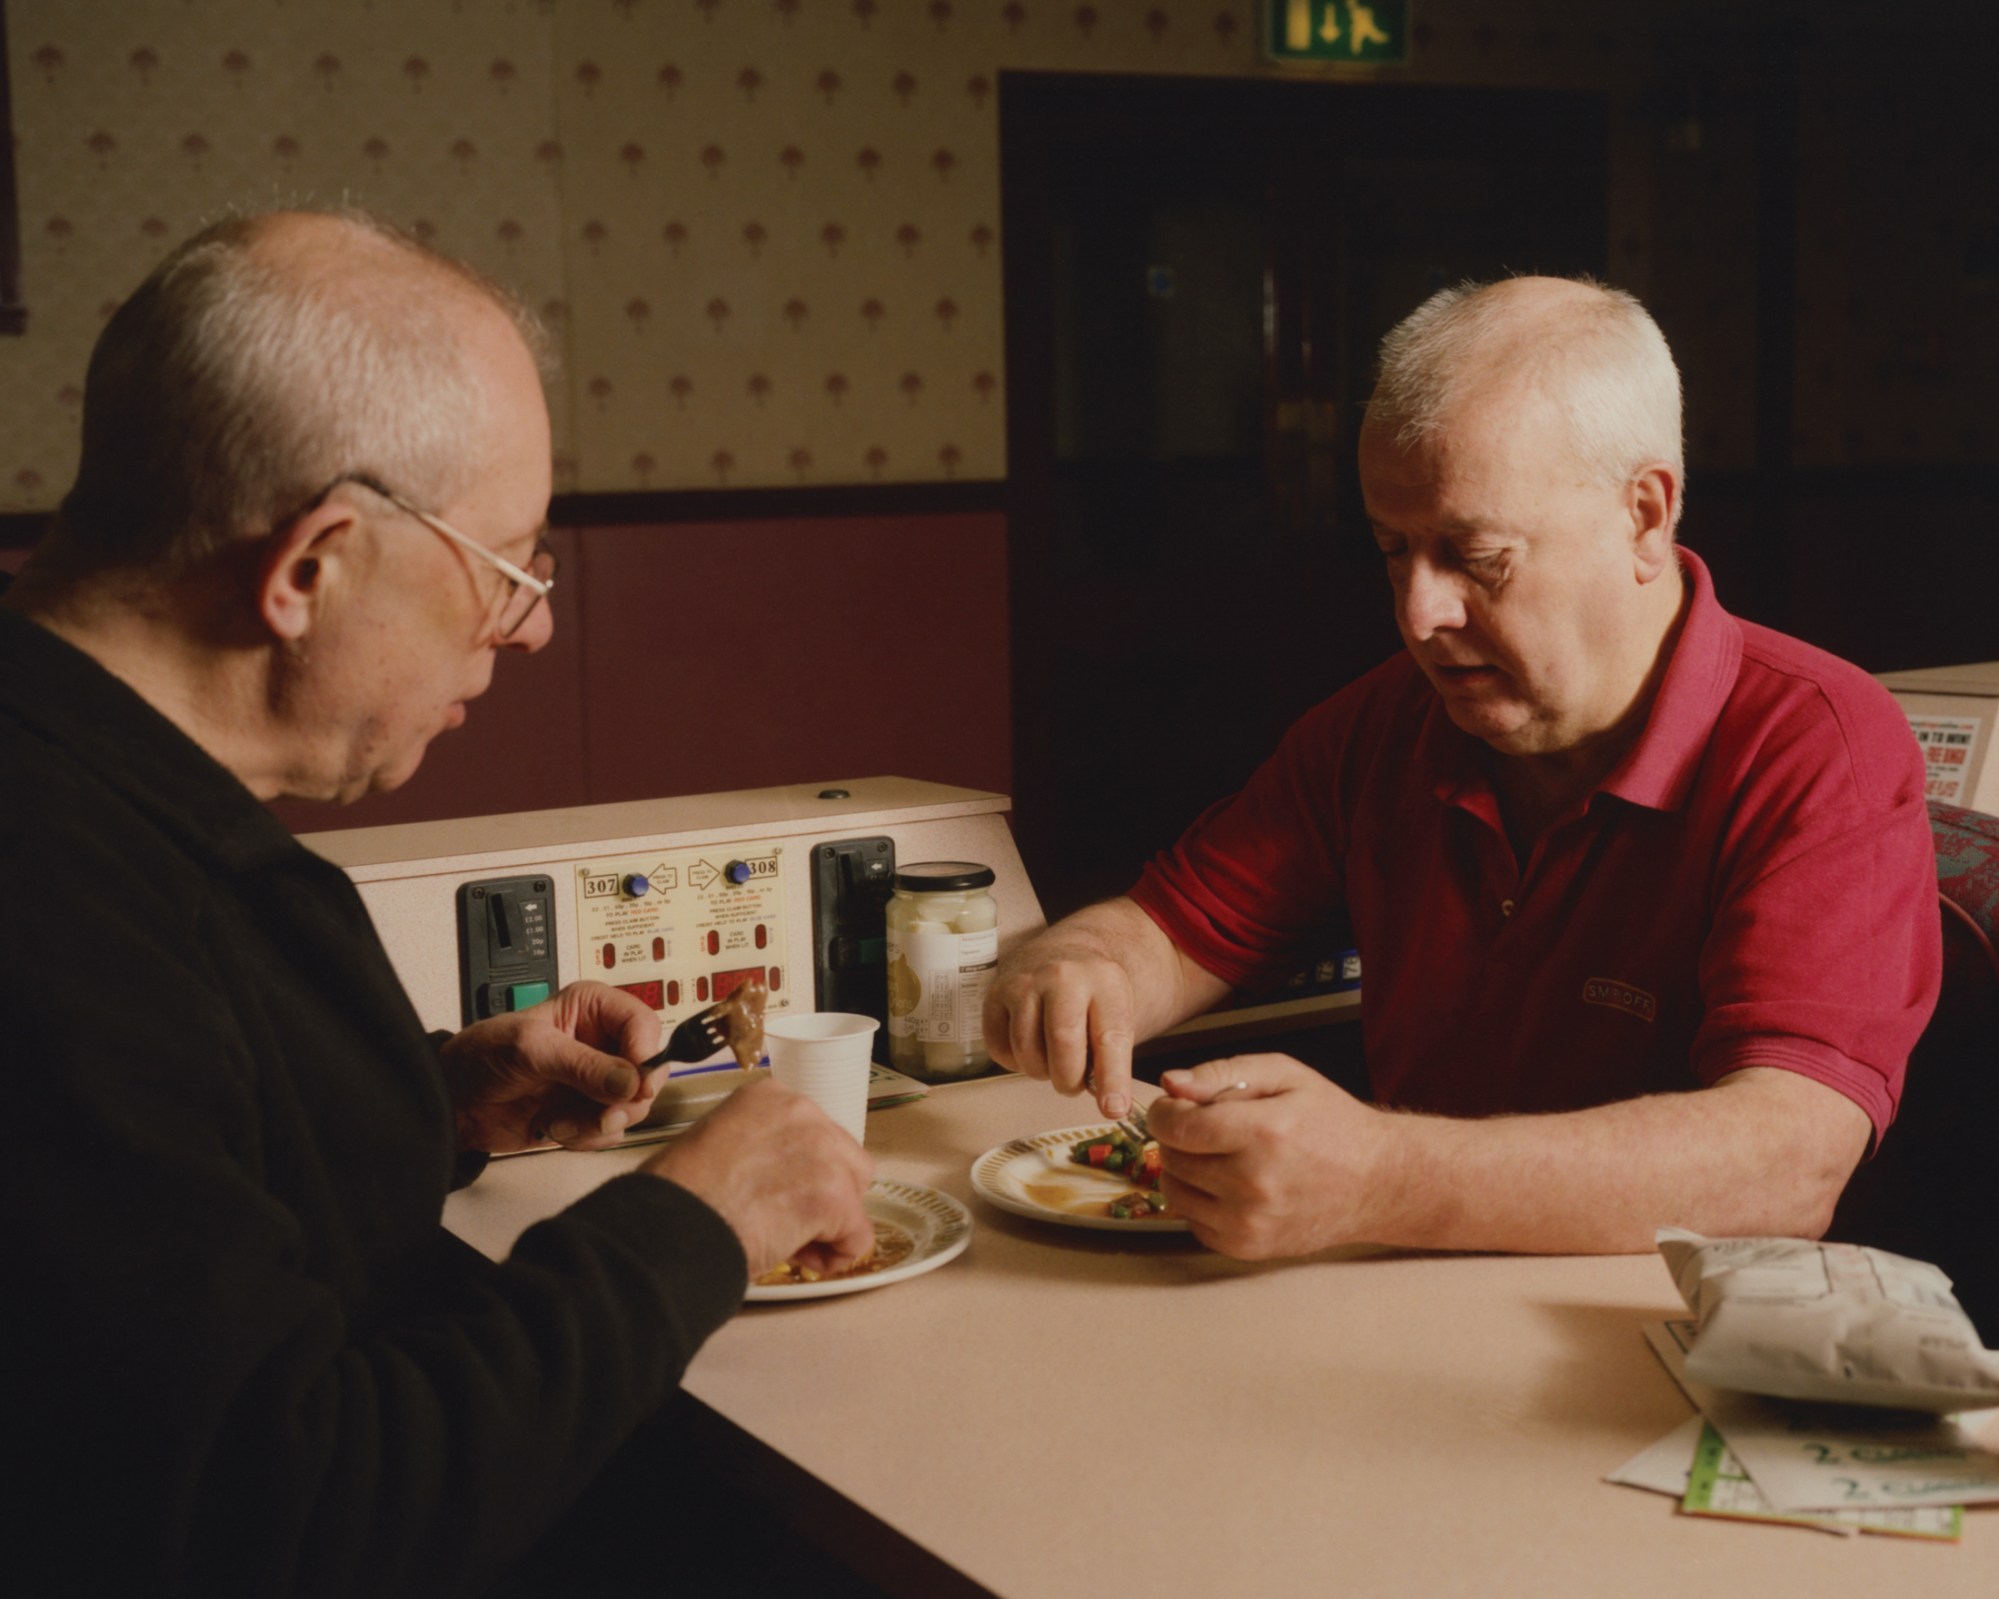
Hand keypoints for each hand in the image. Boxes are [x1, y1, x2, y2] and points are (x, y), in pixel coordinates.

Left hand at [440, 981, 662, 1153]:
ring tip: (559, 1121)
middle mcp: (602, 1042)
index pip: (643, 1025)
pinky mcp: (588, 1111)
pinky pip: (611, 1131)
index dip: (645, 1055)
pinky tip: (554, 1128)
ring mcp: (597, 1080)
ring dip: (597, 1122)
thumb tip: (630, 1081)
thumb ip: (583, 1065)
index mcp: (593, 1009)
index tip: (634, 1082)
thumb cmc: (481, 1057)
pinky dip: (585, 1137)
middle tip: (600, 1113)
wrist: (454, 1103)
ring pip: (632, 1106)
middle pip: (647, 1072)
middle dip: (623, 1099)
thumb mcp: (531, 1050)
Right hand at [642, 1077, 875, 1279]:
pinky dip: (833, 1257)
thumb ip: (756, 1147)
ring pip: (854, 1196)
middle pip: (844, 1160)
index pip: (813, 1135)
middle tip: (780, 1223)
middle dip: (823, 1195)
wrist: (670, 1225)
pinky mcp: (834, 1196)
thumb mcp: (713, 1142)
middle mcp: (803, 1112)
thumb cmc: (675, 1194)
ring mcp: (823, 1151)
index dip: (797, 1174)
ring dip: (828, 1224)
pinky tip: (794, 1257)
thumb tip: (771, 1178)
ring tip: (784, 1241)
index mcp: (770, 1096)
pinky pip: (857, 1238)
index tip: (767, 1195)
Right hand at [982, 947, 1138, 1120]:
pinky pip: (998, 1048)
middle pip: (1062, 1043)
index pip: (1109, 1037)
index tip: (1113, 1109)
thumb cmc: (1092, 996)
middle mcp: (1062, 976)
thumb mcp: (1116, 1015)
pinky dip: (1015, 1062)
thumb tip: (1110, 1106)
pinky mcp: (995, 994)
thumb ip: (1114, 1059)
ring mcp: (1024, 983)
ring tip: (1053, 1061)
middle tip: (1074, 1082)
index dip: (1112, 1078)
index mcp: (1104, 981)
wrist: (1062, 954)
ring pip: (1026, 1050)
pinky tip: (1031, 1048)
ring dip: (1041, 1072)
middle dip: (1069, 1079)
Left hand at [1146, 1054, 1400, 1258]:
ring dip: (1184, 1170)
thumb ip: (1222, 1073)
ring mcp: (1251, 1222)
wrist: (1376, 1182)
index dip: (1164, 1112)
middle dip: (1177, 1138)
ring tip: (1217, 1155)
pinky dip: (1200, 1201)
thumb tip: (1171, 1083)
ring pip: (1176, 1193)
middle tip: (1204, 1128)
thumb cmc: (1330, 1122)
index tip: (1174, 1106)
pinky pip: (1193, 1222)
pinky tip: (1227, 1184)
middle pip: (1173, 1159)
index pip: (1176, 1126)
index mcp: (1263, 1133)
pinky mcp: (1249, 1248)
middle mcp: (1255, 1183)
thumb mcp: (1285, 1075)